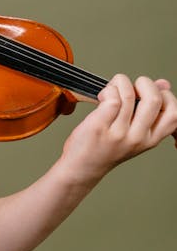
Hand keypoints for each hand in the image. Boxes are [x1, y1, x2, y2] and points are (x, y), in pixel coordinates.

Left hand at [61, 74, 176, 185]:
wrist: (82, 168)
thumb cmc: (107, 147)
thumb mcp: (135, 132)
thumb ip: (150, 109)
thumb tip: (164, 83)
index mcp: (151, 139)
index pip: (174, 114)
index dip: (166, 95)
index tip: (148, 94)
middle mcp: (138, 137)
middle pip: (154, 99)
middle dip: (144, 82)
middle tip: (132, 87)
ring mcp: (119, 133)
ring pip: (129, 94)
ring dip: (120, 83)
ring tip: (113, 90)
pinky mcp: (99, 127)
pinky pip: (111, 99)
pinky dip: (107, 90)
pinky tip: (102, 97)